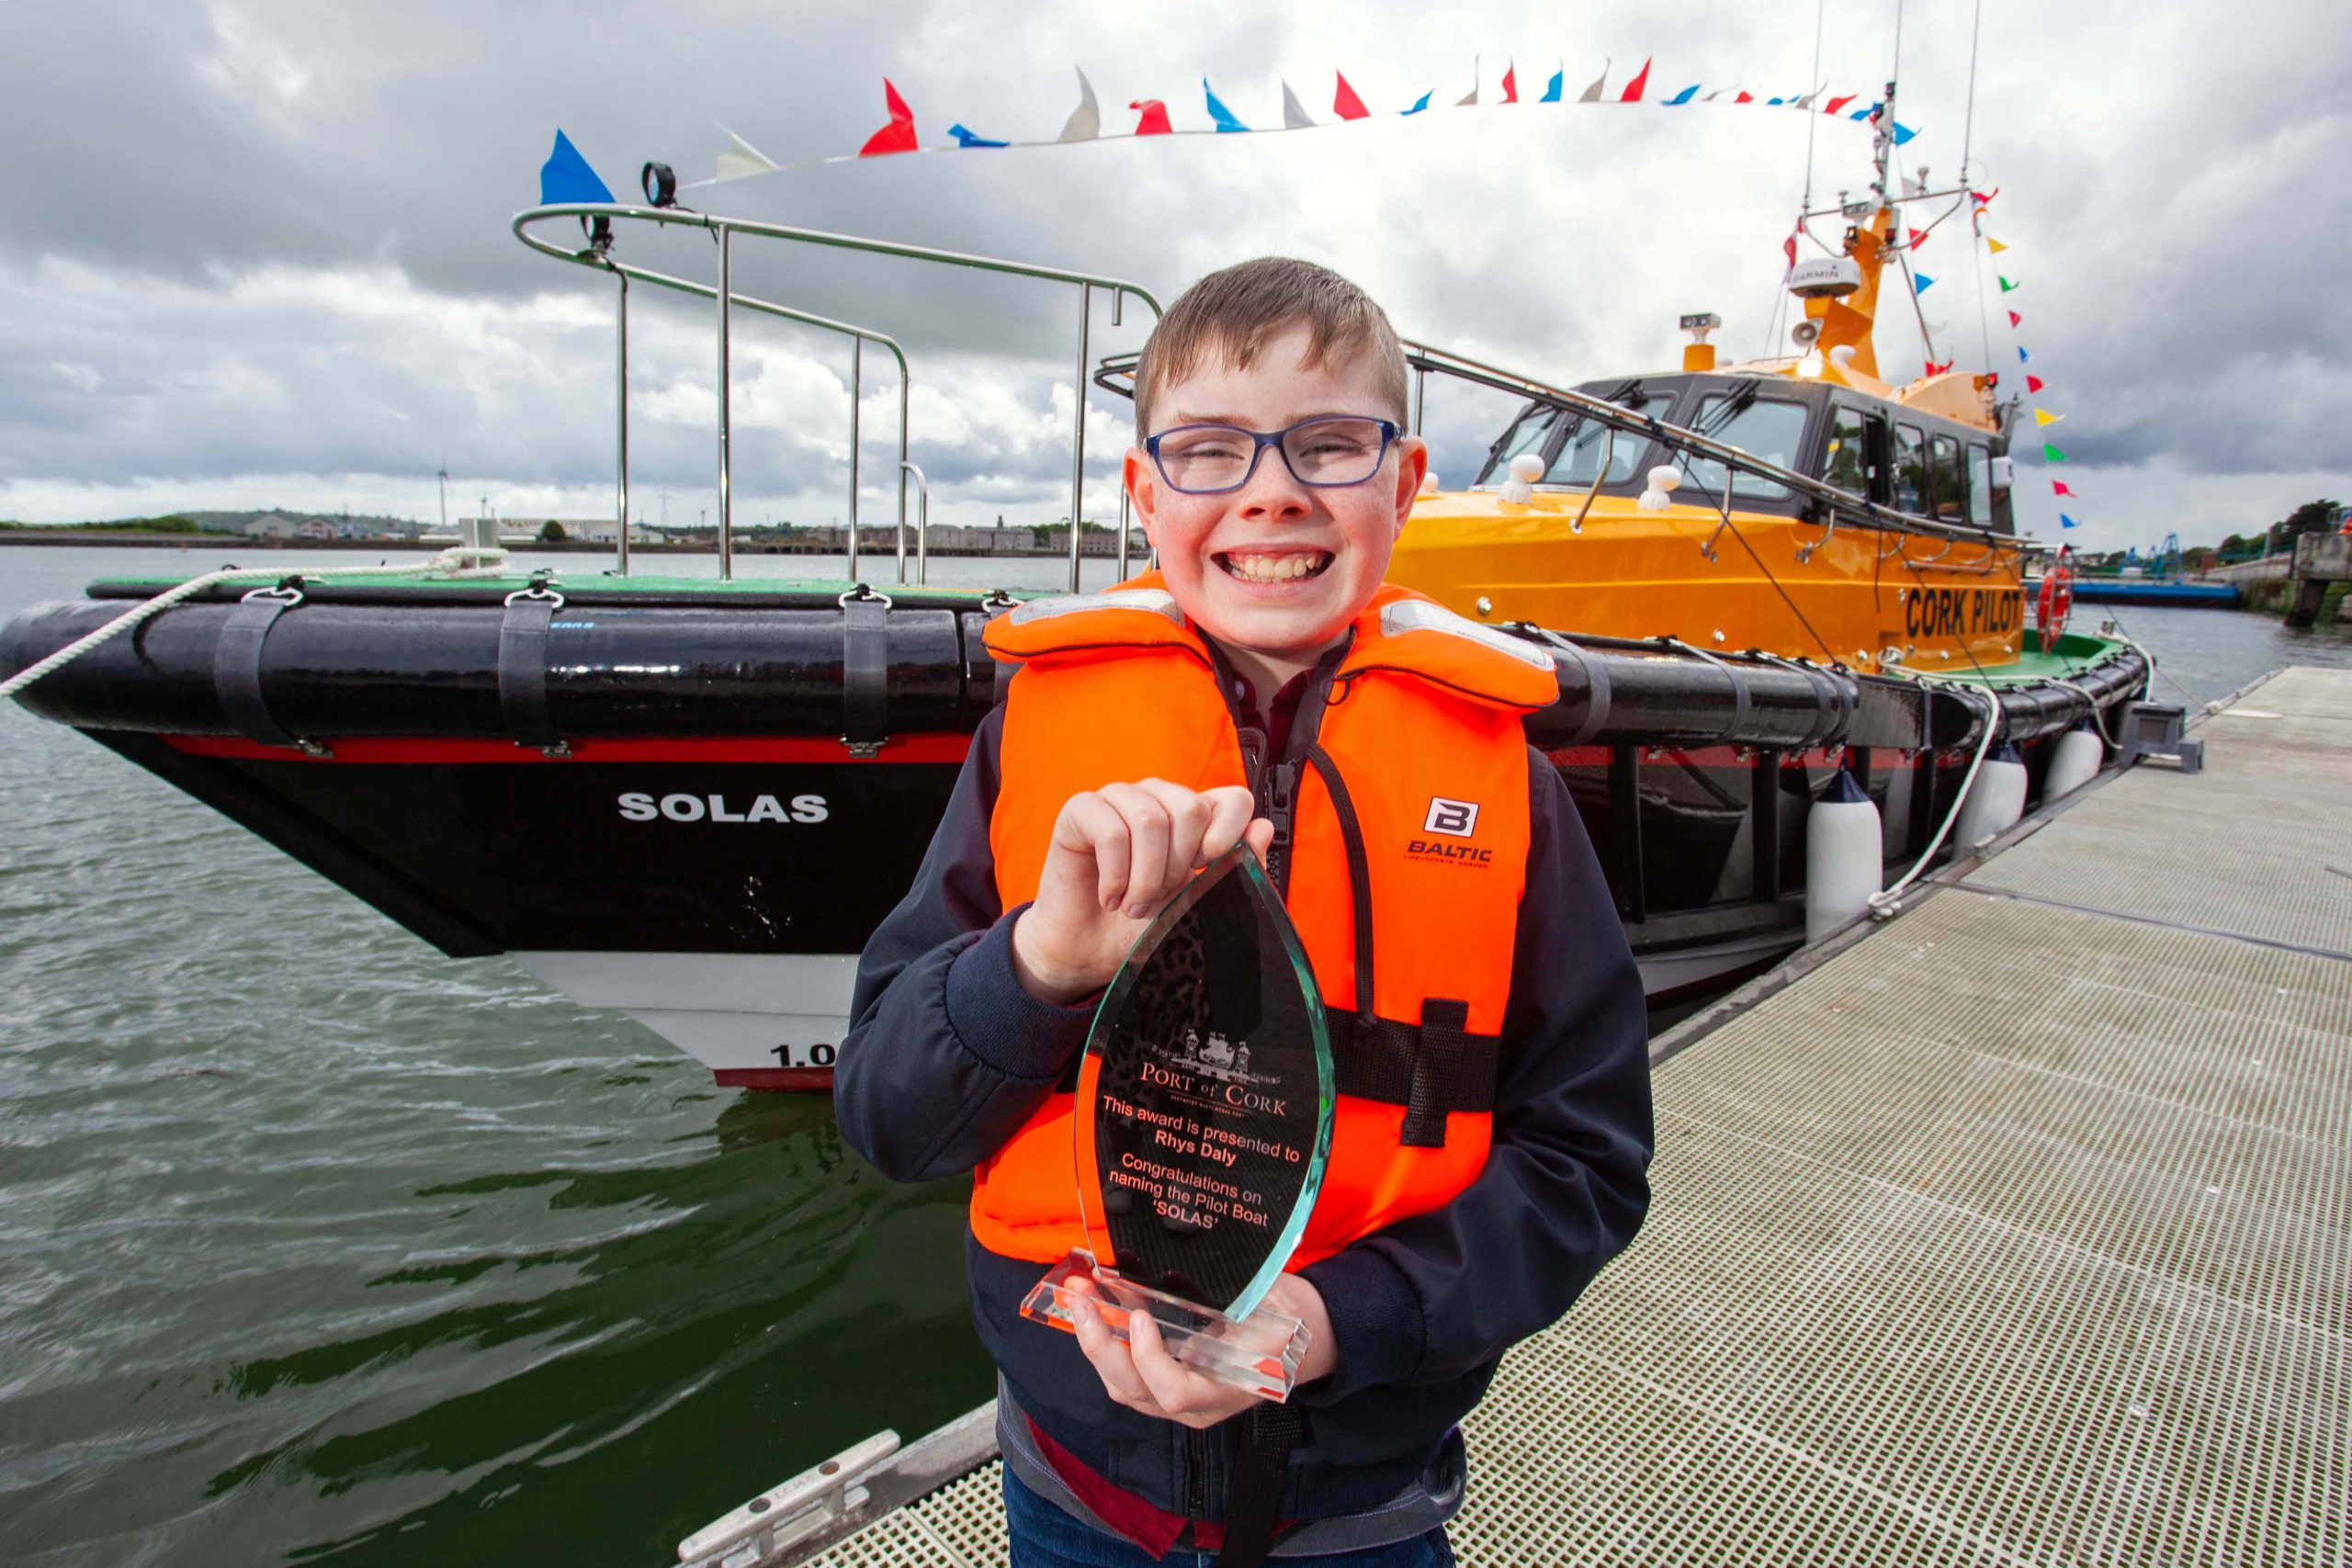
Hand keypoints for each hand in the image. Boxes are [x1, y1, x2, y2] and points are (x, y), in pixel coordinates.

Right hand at [1010, 780, 1273, 1004]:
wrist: (1088, 952)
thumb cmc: (1141, 926)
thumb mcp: (1196, 905)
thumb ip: (1233, 871)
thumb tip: (1262, 829)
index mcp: (1192, 816)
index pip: (1232, 799)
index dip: (1229, 832)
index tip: (1205, 869)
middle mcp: (1158, 798)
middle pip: (1191, 809)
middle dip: (1177, 867)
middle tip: (1157, 900)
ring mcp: (1118, 799)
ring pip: (1151, 820)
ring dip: (1144, 878)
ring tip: (1132, 905)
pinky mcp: (1081, 810)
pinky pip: (1111, 832)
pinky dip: (1115, 877)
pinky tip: (1109, 897)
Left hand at [1067, 1273, 1337, 1427]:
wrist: (1304, 1338)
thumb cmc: (1287, 1319)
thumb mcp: (1264, 1304)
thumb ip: (1220, 1296)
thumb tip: (1169, 1265)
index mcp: (1227, 1390)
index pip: (1175, 1393)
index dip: (1150, 1359)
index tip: (1141, 1316)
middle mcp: (1197, 1405)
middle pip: (1133, 1390)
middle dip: (1098, 1343)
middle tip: (1080, 1297)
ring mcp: (1178, 1399)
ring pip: (1122, 1384)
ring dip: (1093, 1339)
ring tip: (1076, 1293)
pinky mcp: (1166, 1385)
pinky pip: (1127, 1372)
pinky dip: (1107, 1339)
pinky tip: (1095, 1303)